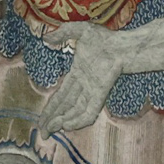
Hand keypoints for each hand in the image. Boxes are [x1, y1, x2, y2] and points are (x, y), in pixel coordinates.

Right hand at [37, 21, 122, 135]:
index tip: (40, 120)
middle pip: (64, 108)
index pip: (60, 97)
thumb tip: (46, 38)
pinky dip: (78, 120)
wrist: (123, 45)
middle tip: (42, 134)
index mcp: (76, 75)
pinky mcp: (100, 95)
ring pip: (74, 112)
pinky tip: (66, 125)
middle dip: (52, 121)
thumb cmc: (106, 38)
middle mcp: (83, 87)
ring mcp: (92, 92)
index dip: (49, 109)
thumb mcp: (80, 30)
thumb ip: (62, 33)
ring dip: (61, 122)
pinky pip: (89, 112)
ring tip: (49, 130)